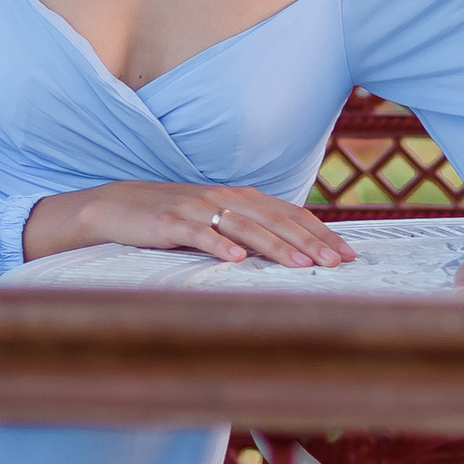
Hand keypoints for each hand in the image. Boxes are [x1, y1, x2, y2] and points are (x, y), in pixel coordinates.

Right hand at [23, 180, 355, 268]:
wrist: (116, 207)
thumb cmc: (172, 218)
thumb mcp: (216, 220)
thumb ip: (251, 229)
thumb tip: (293, 250)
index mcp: (240, 198)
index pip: (290, 213)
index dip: (320, 232)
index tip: (347, 253)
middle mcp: (224, 198)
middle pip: (275, 220)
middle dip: (310, 243)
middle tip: (337, 263)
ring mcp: (197, 208)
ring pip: (245, 228)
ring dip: (276, 247)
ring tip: (303, 265)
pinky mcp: (169, 222)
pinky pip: (198, 234)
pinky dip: (218, 246)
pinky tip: (237, 260)